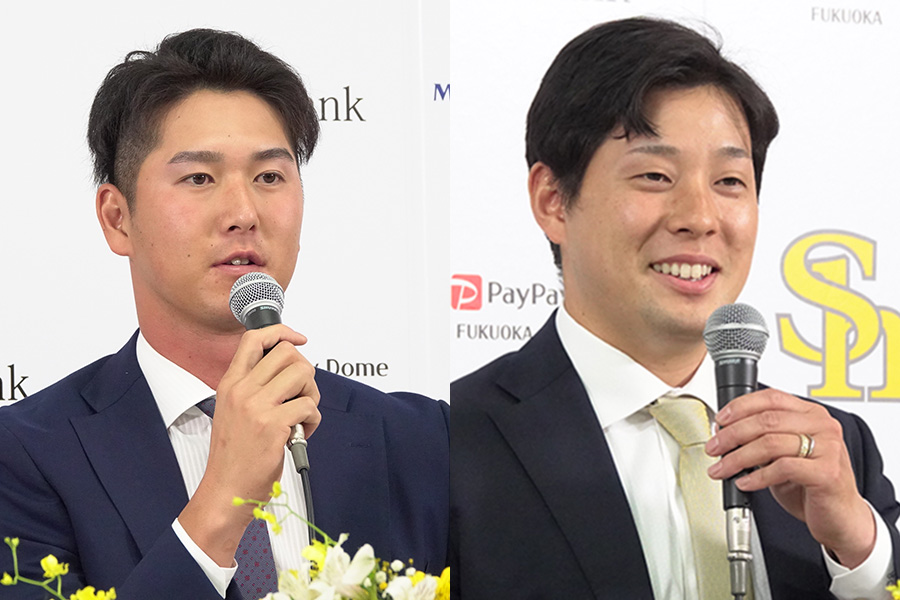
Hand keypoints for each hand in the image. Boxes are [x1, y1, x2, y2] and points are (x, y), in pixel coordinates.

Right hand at [180, 325, 320, 564]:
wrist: (226, 489)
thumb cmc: (234, 453)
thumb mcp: (233, 410)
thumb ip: (254, 386)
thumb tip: (289, 366)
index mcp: (230, 383)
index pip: (254, 339)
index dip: (281, 332)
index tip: (299, 339)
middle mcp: (242, 390)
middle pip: (288, 353)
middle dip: (304, 371)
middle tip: (301, 393)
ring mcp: (257, 407)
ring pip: (303, 375)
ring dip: (312, 394)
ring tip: (302, 414)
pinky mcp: (274, 425)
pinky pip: (309, 406)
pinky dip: (313, 420)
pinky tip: (301, 433)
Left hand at [705, 388, 874, 567]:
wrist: (841, 517)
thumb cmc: (811, 485)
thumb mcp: (785, 454)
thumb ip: (765, 438)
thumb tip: (727, 433)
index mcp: (811, 414)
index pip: (771, 398)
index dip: (740, 407)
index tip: (720, 420)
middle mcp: (822, 426)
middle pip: (766, 420)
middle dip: (732, 434)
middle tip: (714, 447)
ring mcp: (828, 448)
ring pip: (770, 443)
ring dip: (738, 457)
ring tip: (722, 468)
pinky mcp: (827, 472)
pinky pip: (782, 468)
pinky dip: (757, 477)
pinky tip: (744, 483)